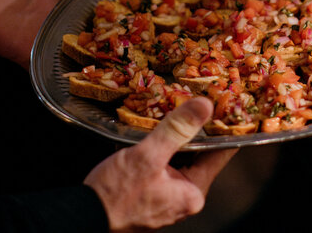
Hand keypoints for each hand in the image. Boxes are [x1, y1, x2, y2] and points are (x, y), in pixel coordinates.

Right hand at [84, 98, 237, 231]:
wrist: (83, 216)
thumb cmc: (114, 195)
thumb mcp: (147, 156)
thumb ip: (177, 130)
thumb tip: (204, 106)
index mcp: (192, 192)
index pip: (221, 153)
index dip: (226, 126)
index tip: (228, 102)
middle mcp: (185, 197)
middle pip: (202, 154)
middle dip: (200, 127)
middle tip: (203, 97)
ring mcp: (169, 196)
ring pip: (182, 157)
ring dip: (180, 136)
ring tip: (181, 105)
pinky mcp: (154, 193)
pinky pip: (167, 164)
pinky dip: (165, 146)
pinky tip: (159, 129)